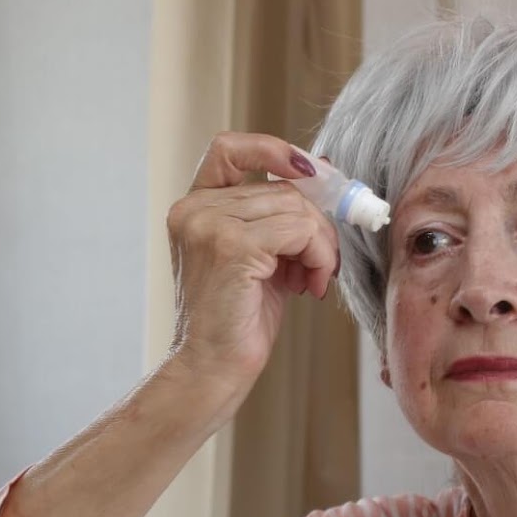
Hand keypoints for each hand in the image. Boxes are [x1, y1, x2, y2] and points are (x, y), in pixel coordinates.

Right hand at [164, 132, 339, 398]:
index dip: (272, 149)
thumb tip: (324, 172)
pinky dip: (318, 256)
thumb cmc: (236, 321)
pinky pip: (300, 230)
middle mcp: (193, 210)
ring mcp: (209, 225)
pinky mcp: (232, 246)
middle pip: (281, 187)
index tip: (310, 173)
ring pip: (296, 208)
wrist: (212, 369)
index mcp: (192, 207)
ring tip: (313, 279)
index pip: (227, 148)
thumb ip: (278, 217)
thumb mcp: (260, 257)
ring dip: (321, 245)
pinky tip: (309, 285)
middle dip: (317, 222)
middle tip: (323, 262)